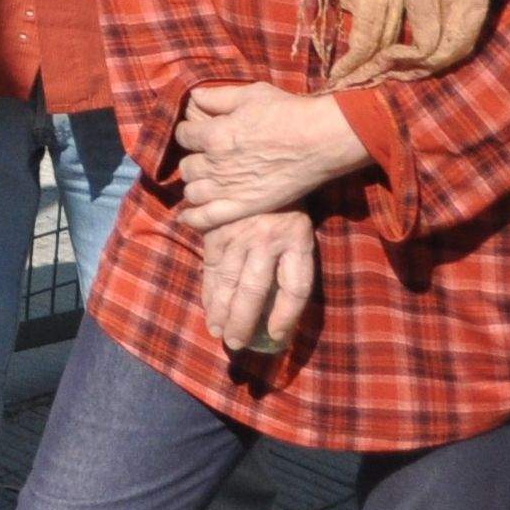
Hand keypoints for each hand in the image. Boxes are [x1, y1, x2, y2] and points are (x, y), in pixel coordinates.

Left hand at [171, 83, 376, 227]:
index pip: (183, 135)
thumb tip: (193, 96)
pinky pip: (206, 218)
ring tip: (205, 181)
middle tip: (207, 157)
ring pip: (193, 191)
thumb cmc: (289, 113)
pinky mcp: (244, 206)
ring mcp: (229, 188)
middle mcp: (216, 164)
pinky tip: (187, 217)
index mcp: (214, 135)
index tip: (197, 133)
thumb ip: (217, 96)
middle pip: (187, 166)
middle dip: (194, 159)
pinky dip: (193, 218)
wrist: (321, 140)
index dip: (189, 132)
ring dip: (196, 185)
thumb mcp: (251, 94)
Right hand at [195, 210, 318, 357]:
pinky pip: (210, 267)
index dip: (286, 316)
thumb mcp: (301, 234)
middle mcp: (266, 240)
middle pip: (254, 290)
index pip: (295, 287)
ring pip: (227, 281)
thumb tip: (282, 314)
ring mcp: (238, 234)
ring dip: (220, 310)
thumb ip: (294, 268)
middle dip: (243, 321)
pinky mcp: (215, 230)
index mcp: (296, 241)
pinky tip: (208, 306)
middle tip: (235, 343)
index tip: (277, 336)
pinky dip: (208, 290)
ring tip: (218, 331)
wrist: (264, 166)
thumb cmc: (287, 208)